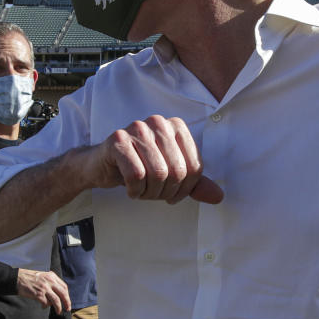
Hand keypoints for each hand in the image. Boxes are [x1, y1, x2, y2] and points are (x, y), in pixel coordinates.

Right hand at [16, 269, 70, 314]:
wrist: (17, 278)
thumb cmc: (29, 278)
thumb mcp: (43, 276)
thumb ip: (51, 282)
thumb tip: (58, 294)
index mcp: (51, 276)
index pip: (64, 287)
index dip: (67, 295)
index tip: (67, 301)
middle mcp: (49, 281)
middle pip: (63, 293)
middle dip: (67, 302)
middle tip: (67, 308)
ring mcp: (44, 287)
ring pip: (56, 300)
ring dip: (58, 307)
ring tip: (58, 312)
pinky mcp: (38, 294)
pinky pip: (46, 303)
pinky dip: (46, 306)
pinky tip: (43, 306)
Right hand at [79, 115, 222, 204]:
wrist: (101, 165)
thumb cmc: (139, 167)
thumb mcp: (170, 175)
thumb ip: (194, 184)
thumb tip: (218, 196)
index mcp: (175, 126)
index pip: (195, 167)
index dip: (186, 190)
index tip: (172, 195)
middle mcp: (157, 122)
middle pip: (177, 172)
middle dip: (166, 192)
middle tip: (154, 195)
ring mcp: (136, 128)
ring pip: (157, 174)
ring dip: (150, 193)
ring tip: (142, 191)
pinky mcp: (117, 140)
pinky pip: (136, 175)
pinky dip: (135, 190)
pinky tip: (131, 189)